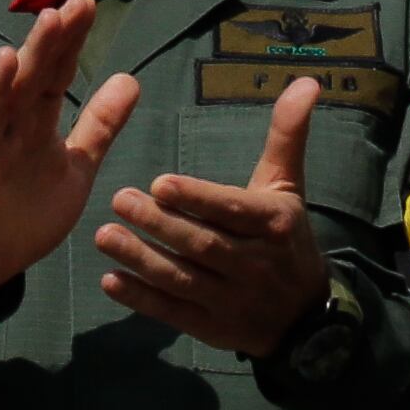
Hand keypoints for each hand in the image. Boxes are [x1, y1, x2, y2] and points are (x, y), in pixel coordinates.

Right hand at [0, 0, 140, 297]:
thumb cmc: (29, 212)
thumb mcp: (78, 166)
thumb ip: (101, 126)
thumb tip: (130, 79)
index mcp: (42, 122)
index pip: (60, 73)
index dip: (74, 41)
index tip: (89, 5)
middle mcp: (19, 122)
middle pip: (41, 72)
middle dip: (59, 37)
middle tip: (80, 2)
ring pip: (18, 88)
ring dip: (33, 53)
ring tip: (50, 19)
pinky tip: (6, 60)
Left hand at [94, 75, 329, 356]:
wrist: (305, 316)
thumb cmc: (287, 238)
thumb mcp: (288, 187)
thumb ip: (287, 135)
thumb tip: (306, 81)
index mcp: (273, 224)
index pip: (232, 210)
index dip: (197, 198)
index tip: (159, 183)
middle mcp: (254, 265)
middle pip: (202, 244)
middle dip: (159, 224)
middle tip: (118, 199)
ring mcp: (232, 301)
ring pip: (182, 278)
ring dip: (141, 259)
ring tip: (103, 236)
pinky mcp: (211, 328)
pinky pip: (173, 312)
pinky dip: (141, 299)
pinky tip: (110, 282)